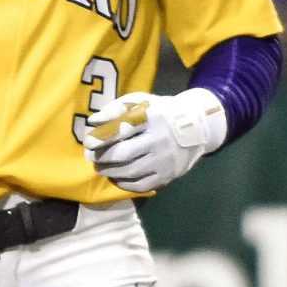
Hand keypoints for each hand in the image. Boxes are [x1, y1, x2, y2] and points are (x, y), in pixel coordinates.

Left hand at [86, 88, 228, 194]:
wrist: (198, 126)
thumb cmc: (161, 111)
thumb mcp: (141, 101)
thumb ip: (116, 108)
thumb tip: (93, 122)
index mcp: (152, 117)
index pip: (121, 129)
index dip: (101, 138)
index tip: (88, 142)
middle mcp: (160, 139)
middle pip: (124, 154)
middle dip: (103, 158)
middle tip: (91, 158)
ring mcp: (165, 159)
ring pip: (131, 171)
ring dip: (110, 172)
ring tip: (101, 168)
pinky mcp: (168, 174)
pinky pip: (142, 184)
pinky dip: (125, 183)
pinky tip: (116, 177)